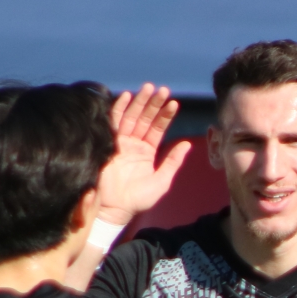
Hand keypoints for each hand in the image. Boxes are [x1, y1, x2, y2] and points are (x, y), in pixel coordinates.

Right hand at [96, 84, 192, 223]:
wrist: (115, 209)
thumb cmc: (138, 199)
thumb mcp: (161, 181)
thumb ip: (173, 162)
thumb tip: (188, 144)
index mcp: (147, 151)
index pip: (158, 128)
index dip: (165, 115)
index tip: (174, 103)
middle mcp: (134, 144)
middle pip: (145, 118)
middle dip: (153, 104)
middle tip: (162, 89)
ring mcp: (121, 143)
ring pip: (131, 117)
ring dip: (139, 102)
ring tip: (149, 88)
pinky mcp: (108, 144)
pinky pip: (113, 123)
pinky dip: (119, 109)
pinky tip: (126, 96)